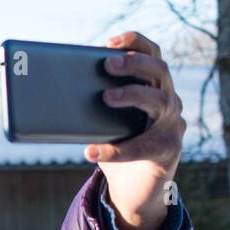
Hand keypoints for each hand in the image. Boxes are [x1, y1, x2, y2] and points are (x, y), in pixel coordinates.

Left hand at [85, 31, 185, 229]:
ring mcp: (173, 124)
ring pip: (159, 100)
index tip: (110, 41)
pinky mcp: (169, 151)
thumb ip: (93, 101)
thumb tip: (56, 88)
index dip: (135, 42)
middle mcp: (169, 100)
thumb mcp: (104, 119)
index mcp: (154, 85)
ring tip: (106, 97)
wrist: (134, 189)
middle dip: (133, 63)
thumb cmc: (117, 145)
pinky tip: (92, 151)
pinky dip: (117, 150)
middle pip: (159, 70)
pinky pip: (145, 146)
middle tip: (107, 65)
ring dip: (132, 94)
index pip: (152, 53)